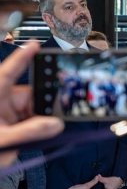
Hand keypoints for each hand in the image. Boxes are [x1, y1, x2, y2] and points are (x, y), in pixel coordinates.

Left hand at [0, 42, 63, 166]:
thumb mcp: (5, 142)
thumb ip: (30, 132)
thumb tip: (55, 124)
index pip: (6, 74)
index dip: (21, 58)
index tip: (34, 46)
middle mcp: (0, 103)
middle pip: (27, 93)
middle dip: (43, 100)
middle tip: (58, 108)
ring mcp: (5, 114)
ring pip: (32, 108)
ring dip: (42, 116)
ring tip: (48, 127)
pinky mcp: (12, 125)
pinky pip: (31, 119)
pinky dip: (40, 124)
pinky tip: (45, 130)